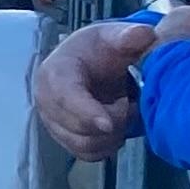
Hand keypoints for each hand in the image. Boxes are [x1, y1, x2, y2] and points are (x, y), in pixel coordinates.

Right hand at [28, 19, 153, 160]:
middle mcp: (46, 101)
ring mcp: (52, 122)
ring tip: (124, 111)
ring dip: (112, 134)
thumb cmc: (99, 49)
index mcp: (55, 73)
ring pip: (84, 144)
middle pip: (77, 127)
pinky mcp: (63, 138)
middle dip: (112, 120)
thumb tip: (144, 34)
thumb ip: (129, 36)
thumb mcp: (114, 36)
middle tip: (130, 101)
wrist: (89, 62)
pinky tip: (117, 126)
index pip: (65, 97)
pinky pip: (87, 154)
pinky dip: (107, 145)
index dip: (85, 112)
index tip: (108, 124)